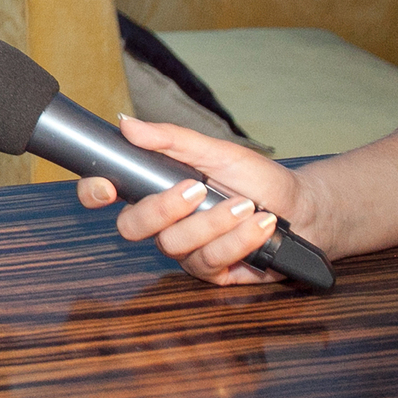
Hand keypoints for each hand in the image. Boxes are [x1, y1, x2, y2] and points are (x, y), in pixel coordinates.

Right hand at [76, 116, 314, 285]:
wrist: (302, 209)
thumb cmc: (258, 178)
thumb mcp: (216, 151)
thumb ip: (171, 140)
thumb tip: (127, 125)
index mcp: (155, 189)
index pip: (108, 194)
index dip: (94, 193)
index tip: (106, 188)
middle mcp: (164, 223)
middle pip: (131, 227)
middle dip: (163, 208)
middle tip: (197, 189)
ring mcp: (185, 250)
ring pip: (174, 245)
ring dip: (214, 223)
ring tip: (245, 206)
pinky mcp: (211, 272)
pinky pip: (209, 261)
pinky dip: (237, 240)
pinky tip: (259, 225)